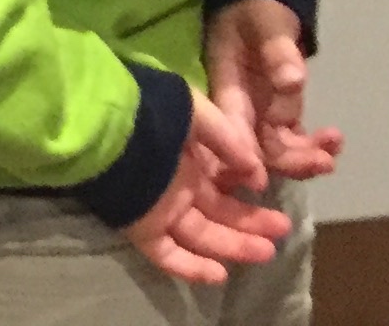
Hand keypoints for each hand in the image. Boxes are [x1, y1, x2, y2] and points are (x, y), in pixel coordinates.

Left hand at [122, 91, 291, 286]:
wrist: (104, 123)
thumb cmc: (151, 112)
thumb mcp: (195, 112)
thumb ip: (228, 140)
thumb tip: (257, 174)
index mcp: (187, 155)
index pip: (221, 181)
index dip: (247, 189)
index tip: (270, 192)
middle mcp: (176, 184)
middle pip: (218, 212)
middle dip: (251, 222)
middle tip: (283, 229)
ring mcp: (160, 207)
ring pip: (202, 235)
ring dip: (234, 246)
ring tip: (268, 251)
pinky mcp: (142, 227)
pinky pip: (168, 254)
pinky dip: (192, 268)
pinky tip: (220, 275)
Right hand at [207, 0, 344, 182]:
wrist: (262, 1)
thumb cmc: (258, 10)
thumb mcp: (266, 23)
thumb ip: (278, 51)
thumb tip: (292, 82)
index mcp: (225, 85)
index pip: (230, 126)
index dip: (243, 155)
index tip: (262, 180)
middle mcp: (238, 107)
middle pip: (254, 148)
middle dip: (287, 161)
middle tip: (323, 162)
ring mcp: (258, 112)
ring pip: (276, 150)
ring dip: (304, 157)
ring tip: (333, 148)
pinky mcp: (275, 113)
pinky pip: (291, 141)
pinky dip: (312, 147)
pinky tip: (334, 141)